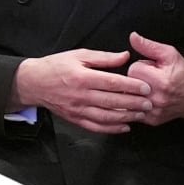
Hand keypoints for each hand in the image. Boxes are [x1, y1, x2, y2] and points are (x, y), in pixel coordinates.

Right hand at [11, 49, 151, 134]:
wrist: (34, 83)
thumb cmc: (57, 66)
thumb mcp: (79, 55)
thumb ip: (104, 57)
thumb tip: (125, 56)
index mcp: (83, 78)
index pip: (112, 83)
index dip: (131, 86)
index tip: (145, 87)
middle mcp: (81, 96)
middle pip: (112, 102)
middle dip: (133, 103)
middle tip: (149, 103)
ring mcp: (78, 110)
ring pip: (106, 117)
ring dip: (126, 117)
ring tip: (141, 114)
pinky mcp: (75, 119)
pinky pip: (96, 127)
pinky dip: (112, 129)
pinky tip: (125, 126)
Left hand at [126, 31, 183, 125]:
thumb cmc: (183, 73)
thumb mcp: (170, 54)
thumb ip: (149, 46)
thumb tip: (133, 37)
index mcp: (161, 81)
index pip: (133, 69)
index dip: (140, 66)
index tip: (150, 68)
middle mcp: (156, 99)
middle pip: (128, 85)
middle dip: (136, 79)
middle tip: (148, 78)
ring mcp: (153, 112)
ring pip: (128, 99)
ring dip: (134, 92)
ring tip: (147, 88)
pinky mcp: (151, 120)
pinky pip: (133, 111)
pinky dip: (137, 104)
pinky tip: (147, 99)